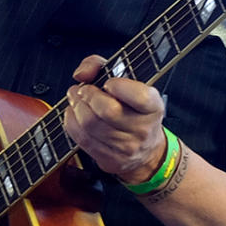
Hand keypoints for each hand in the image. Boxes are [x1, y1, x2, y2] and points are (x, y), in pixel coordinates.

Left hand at [65, 54, 167, 184]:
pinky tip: (75, 114)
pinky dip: (72, 122)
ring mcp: (126, 147)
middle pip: (107, 111)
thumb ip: (100, 65)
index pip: (139, 97)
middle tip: (83, 89)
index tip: (109, 83)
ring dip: (76, 107)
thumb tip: (81, 74)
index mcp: (153, 106)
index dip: (118, 86)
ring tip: (76, 99)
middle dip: (88, 95)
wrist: (145, 150)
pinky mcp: (110, 159)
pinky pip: (82, 139)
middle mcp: (142, 129)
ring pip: (90, 125)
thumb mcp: (127, 81)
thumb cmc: (132, 109)